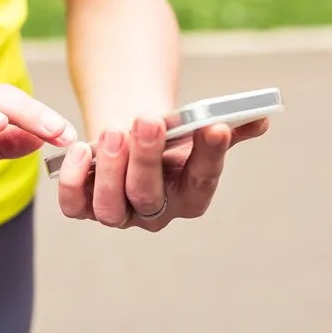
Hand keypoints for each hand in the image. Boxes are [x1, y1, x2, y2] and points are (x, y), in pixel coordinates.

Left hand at [55, 116, 269, 231]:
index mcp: (191, 196)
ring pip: (110, 206)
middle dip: (148, 157)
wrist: (128, 139)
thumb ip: (229, 125)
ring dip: (110, 169)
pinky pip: (74, 206)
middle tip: (148, 119)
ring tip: (113, 131)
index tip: (213, 125)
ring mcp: (117, 215)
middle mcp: (155, 213)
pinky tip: (78, 149)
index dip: (210, 154)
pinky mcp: (84, 209)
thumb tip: (259, 117)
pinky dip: (73, 181)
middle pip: (149, 194)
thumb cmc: (169, 138)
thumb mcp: (196, 130)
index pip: (202, 179)